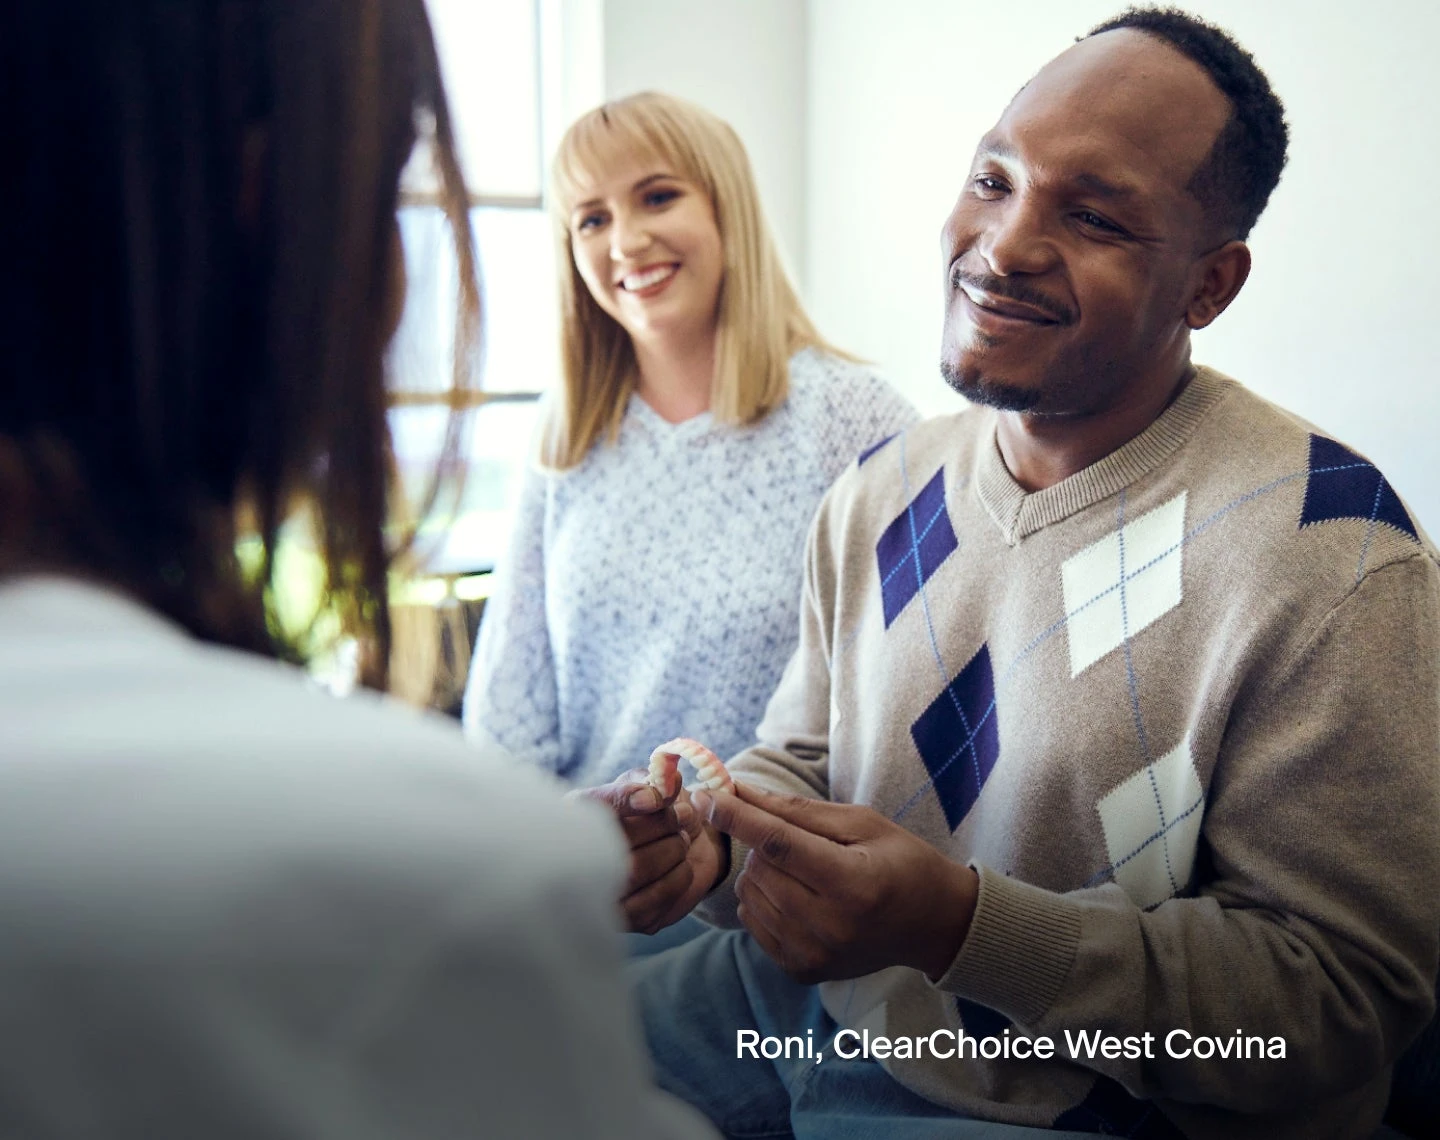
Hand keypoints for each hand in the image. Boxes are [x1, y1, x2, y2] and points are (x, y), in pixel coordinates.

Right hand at [574, 769, 727, 934]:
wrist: (672, 852)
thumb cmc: (652, 813)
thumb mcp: (651, 786)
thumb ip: (656, 780)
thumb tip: (670, 782)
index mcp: (576, 813)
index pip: (591, 806)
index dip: (624, 799)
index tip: (655, 797)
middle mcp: (574, 855)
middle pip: (615, 841)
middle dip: (659, 825)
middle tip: (682, 816)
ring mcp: (595, 892)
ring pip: (634, 871)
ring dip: (671, 851)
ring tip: (682, 839)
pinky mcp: (622, 919)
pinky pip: (653, 900)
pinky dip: (677, 877)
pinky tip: (681, 865)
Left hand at [693, 782, 977, 982]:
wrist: (931, 924)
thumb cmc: (900, 861)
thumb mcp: (860, 822)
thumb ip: (796, 810)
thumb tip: (738, 791)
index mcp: (852, 883)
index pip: (777, 844)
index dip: (737, 815)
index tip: (707, 793)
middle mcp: (831, 926)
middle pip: (759, 868)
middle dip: (761, 843)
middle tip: (796, 840)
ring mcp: (814, 954)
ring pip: (750, 894)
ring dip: (761, 872)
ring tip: (800, 869)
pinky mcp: (802, 970)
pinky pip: (753, 922)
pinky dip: (762, 900)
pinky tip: (795, 894)